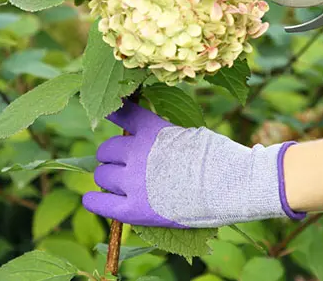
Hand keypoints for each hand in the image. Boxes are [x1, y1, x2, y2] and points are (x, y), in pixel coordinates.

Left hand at [82, 101, 304, 227]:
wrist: (229, 186)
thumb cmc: (218, 160)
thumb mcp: (189, 133)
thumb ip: (163, 136)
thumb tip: (149, 138)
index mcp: (150, 130)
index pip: (121, 113)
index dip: (113, 113)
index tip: (109, 112)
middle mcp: (135, 152)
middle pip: (106, 151)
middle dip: (114, 157)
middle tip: (126, 165)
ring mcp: (132, 182)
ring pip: (102, 176)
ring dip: (109, 179)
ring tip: (122, 185)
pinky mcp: (133, 210)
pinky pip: (100, 203)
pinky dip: (95, 201)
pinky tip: (94, 199)